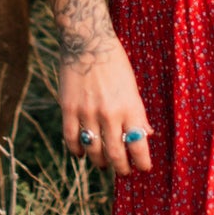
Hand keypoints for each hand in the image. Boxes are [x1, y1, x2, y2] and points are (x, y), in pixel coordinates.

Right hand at [59, 36, 153, 174]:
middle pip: (115, 154)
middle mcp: (110, 113)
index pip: (139, 145)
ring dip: (100, 162)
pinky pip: (72, 139)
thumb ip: (137, 113)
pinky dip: (77, 151)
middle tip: (123, 171)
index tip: (143, 168)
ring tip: (103, 164)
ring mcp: (87, 112)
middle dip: (121, 168)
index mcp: (130, 107)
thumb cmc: (115, 63)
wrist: (87, 43)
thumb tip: (145, 135)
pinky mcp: (68, 108)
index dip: (142, 162)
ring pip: (94, 150)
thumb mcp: (132, 87)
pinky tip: (82, 154)